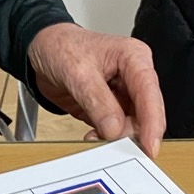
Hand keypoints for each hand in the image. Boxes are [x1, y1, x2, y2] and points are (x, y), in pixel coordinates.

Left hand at [27, 24, 164, 157]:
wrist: (41, 52)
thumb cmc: (60, 47)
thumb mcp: (77, 71)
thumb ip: (97, 101)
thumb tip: (115, 128)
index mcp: (134, 58)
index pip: (150, 93)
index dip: (152, 122)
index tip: (149, 146)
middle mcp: (133, 77)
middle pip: (145, 113)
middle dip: (132, 132)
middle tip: (115, 145)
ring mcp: (123, 95)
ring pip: (132, 125)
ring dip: (116, 137)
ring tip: (96, 136)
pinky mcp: (111, 109)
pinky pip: (116, 130)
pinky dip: (106, 138)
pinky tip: (93, 135)